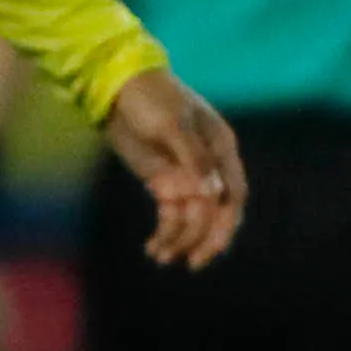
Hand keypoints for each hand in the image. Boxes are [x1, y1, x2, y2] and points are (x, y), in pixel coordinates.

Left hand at [101, 71, 244, 267]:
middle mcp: (208, 167)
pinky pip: (170, 215)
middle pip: (216, 212)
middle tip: (191, 262)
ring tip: (160, 256)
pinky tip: (153, 248)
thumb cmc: (152, 98)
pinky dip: (165, 233)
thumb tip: (212, 193)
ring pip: (192, 218)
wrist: (118, 89)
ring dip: (180, 239)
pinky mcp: (163, 182)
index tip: (212, 245)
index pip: (232, 193)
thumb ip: (193, 158)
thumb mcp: (172, 124)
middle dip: (205, 239)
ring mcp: (185, 176)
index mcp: (220, 149)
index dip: (226, 222)